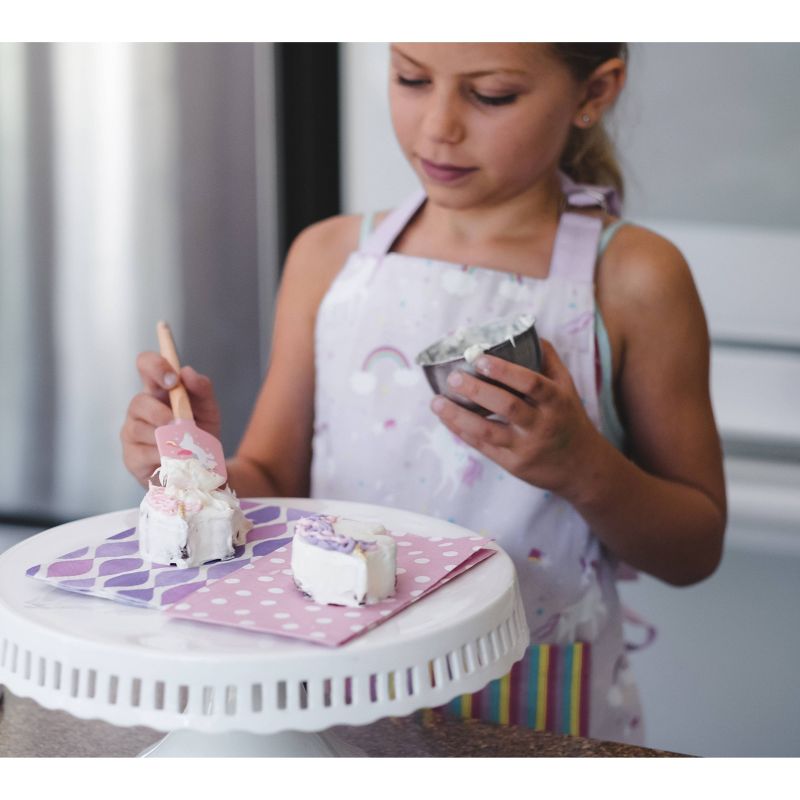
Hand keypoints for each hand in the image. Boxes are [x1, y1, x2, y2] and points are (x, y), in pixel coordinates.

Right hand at [120, 353, 222, 486]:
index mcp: (158, 391)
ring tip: (183, 445)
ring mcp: (132, 433)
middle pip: (138, 401)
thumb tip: (187, 372)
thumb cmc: (200, 434)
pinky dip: (163, 455)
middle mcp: (141, 409)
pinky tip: (174, 458)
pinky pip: (143, 453)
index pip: (145, 365)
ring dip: (164, 437)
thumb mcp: (208, 410)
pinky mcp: (131, 457)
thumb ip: (202, 389)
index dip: (155, 367)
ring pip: (139, 428)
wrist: (204, 470)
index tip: (173, 380)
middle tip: (179, 423)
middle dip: (160, 412)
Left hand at [430, 339, 602, 498]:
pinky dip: (461, 431)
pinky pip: (482, 447)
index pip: (532, 383)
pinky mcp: (512, 464)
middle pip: (507, 407)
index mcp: (556, 401)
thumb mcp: (567, 388)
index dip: (505, 371)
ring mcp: (525, 447)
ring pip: (488, 432)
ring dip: (459, 416)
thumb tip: (523, 332)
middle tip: (453, 378)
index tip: (480, 359)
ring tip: (436, 402)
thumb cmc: (568, 418)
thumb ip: (547, 360)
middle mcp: (541, 425)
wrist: (582, 467)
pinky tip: (446, 418)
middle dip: (477, 391)